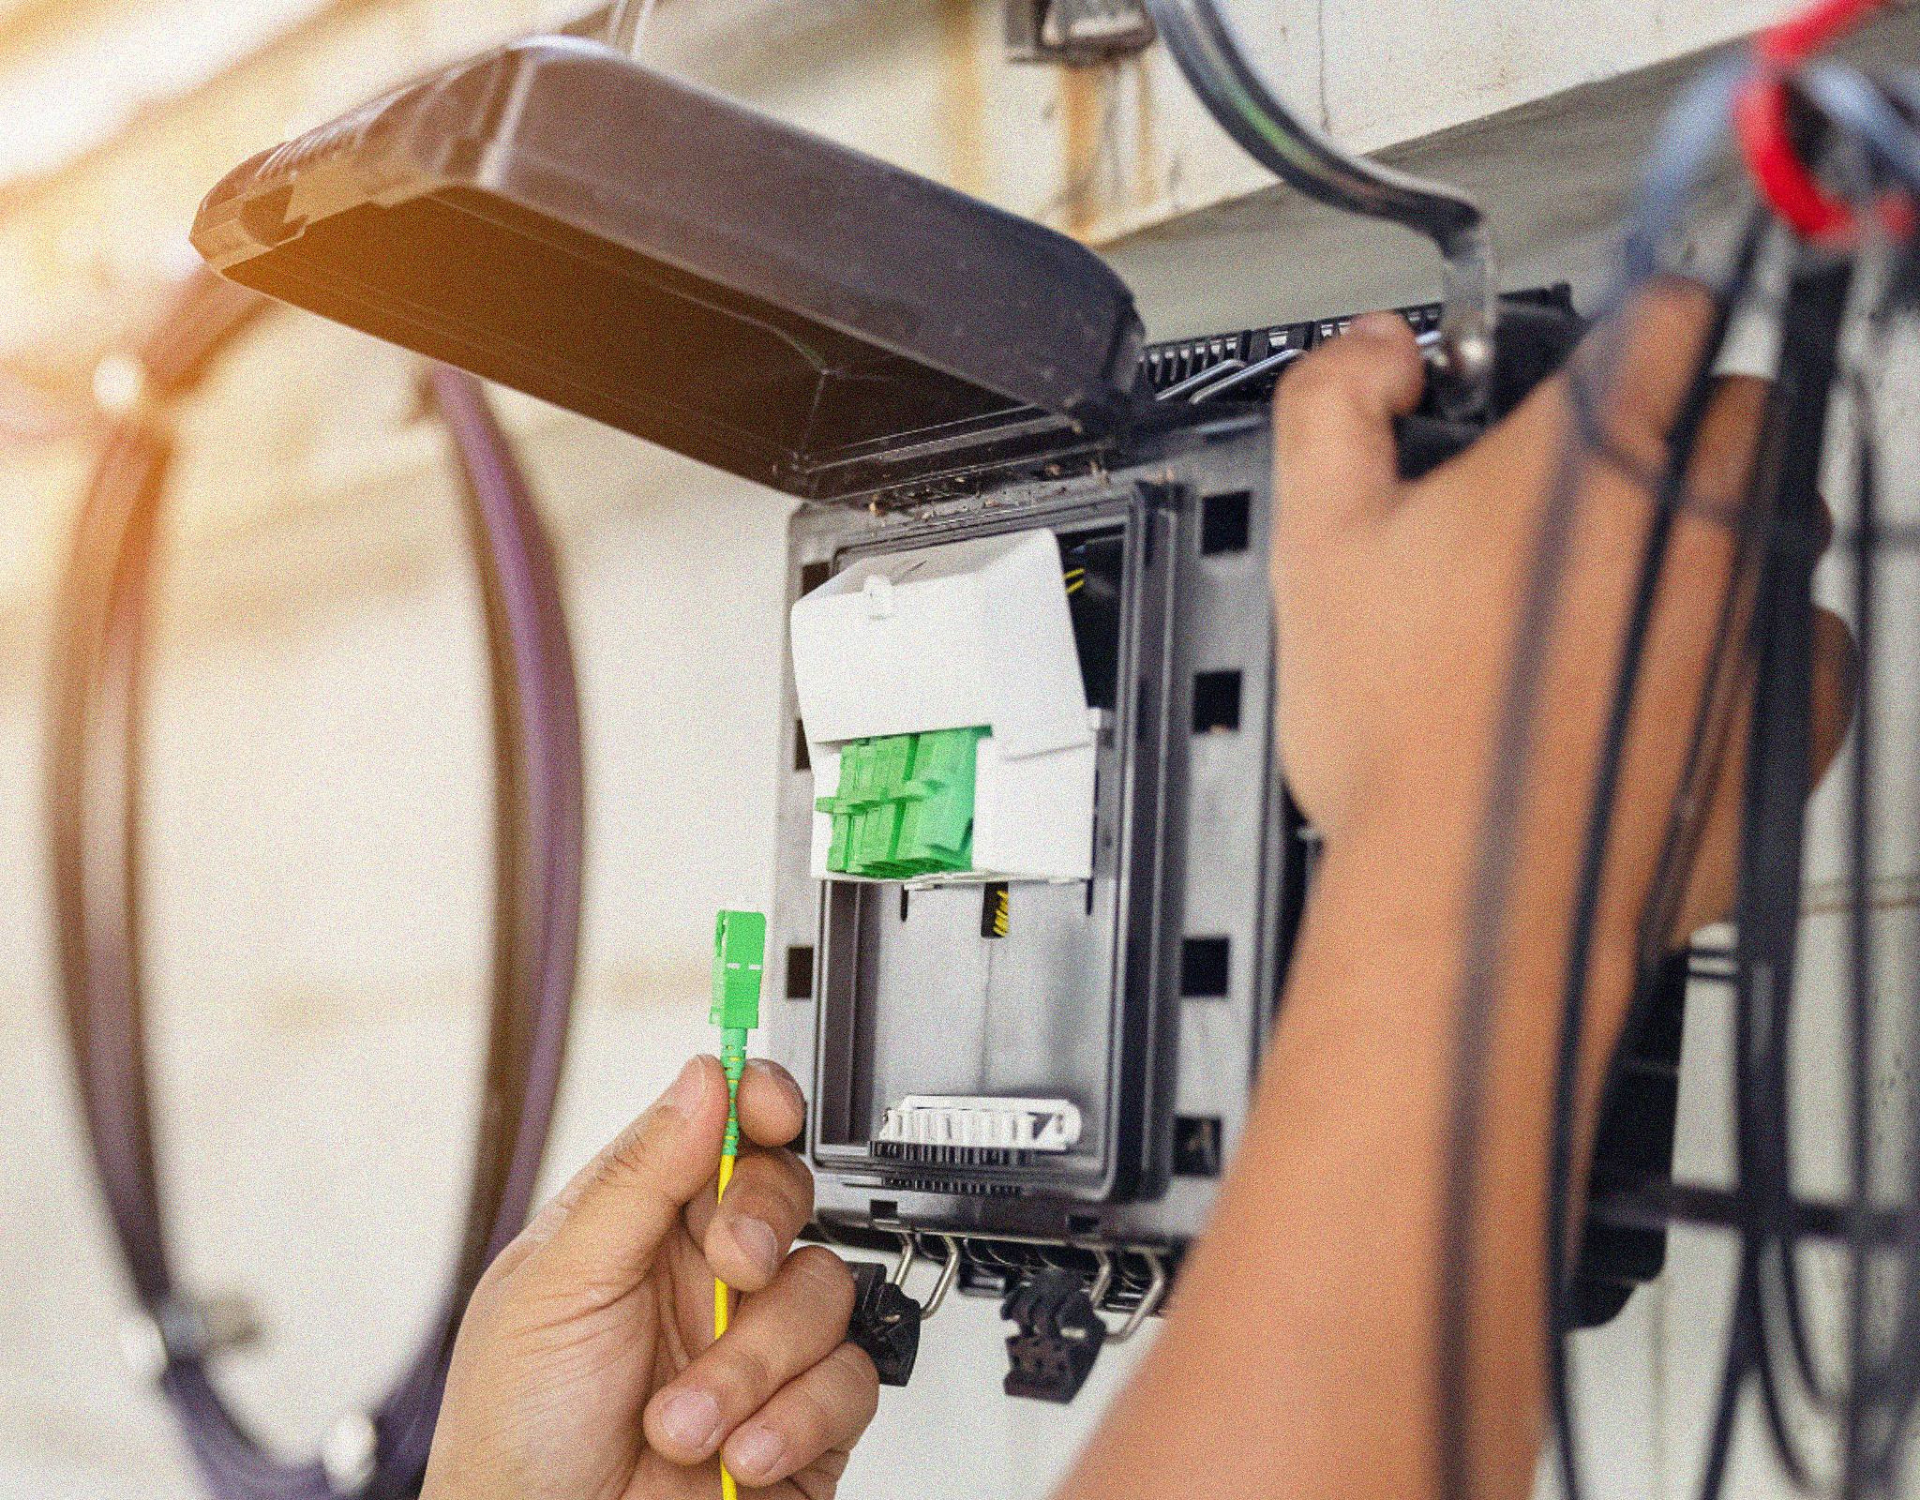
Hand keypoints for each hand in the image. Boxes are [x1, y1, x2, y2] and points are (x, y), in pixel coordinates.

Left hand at [422, 1056, 878, 1499]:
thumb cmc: (514, 1442)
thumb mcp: (555, 1290)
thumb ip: (636, 1178)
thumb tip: (701, 1078)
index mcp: (639, 1227)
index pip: (719, 1131)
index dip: (756, 1103)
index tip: (768, 1106)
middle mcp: (705, 1279)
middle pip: (787, 1191)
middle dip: (763, 1224)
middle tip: (730, 1269)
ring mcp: (757, 1348)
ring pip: (825, 1289)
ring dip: (755, 1361)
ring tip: (687, 1418)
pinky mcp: (804, 1419)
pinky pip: (851, 1381)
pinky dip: (796, 1416)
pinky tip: (739, 1449)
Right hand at [1056, 283, 1858, 1499]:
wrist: (1472, 900)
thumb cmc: (1403, 740)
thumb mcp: (1315, 542)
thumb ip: (1331, 405)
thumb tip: (1372, 351)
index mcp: (1599, 454)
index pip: (1669, 310)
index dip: (1625, 328)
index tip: (1597, 366)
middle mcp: (1705, 523)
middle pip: (1740, 414)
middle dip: (1672, 441)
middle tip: (1582, 508)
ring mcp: (1761, 620)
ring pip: (1776, 532)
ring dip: (1711, 549)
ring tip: (1604, 624)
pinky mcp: (1788, 720)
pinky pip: (1804, 648)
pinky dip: (1751, 657)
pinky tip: (1659, 696)